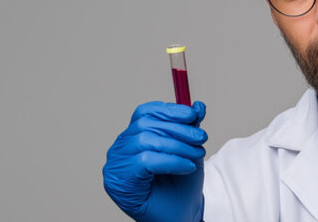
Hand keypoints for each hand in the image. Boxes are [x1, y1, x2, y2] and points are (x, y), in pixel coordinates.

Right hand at [103, 101, 207, 221]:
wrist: (179, 216)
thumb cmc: (180, 188)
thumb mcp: (190, 151)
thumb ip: (190, 128)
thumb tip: (198, 106)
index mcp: (133, 138)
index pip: (145, 113)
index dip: (169, 111)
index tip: (192, 115)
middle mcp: (120, 149)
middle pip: (145, 125)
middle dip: (178, 129)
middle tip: (201, 138)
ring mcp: (116, 164)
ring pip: (146, 141)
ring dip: (177, 146)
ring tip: (196, 156)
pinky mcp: (118, 180)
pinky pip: (145, 161)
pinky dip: (170, 161)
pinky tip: (186, 167)